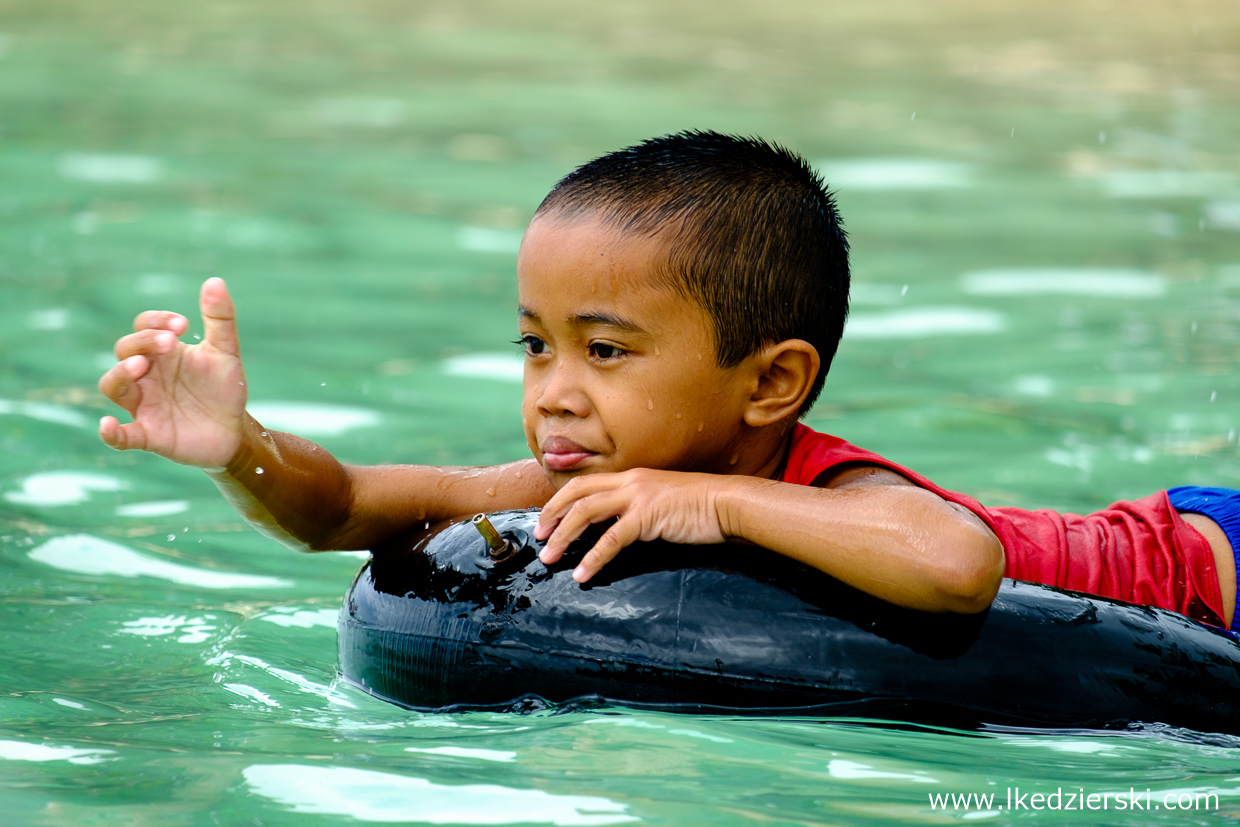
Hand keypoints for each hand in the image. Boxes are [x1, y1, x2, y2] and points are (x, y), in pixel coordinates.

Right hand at [98, 277, 247, 467]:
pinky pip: (120, 436)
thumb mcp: (226, 352)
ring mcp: (144, 404)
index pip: (143, 326)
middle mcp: (146, 375)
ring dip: (121, 374)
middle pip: (125, 350)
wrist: (235, 430)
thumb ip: (220, 319)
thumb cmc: (223, 388)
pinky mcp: (149, 434)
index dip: (156, 322)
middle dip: (142, 343)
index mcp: (162, 352)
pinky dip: (111, 432)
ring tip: (139, 366)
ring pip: (113, 386)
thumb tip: (215, 281)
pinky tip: (108, 424)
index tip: (182, 325)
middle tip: (169, 343)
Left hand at [534, 469, 731, 582]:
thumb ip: (639, 509)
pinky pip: (612, 539)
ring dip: (563, 537)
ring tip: (549, 558)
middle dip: (552, 515)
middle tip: (539, 538)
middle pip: (577, 493)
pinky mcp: (648, 516)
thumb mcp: (663, 501)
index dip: (561, 501)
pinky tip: (583, 574)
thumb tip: (620, 528)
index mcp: (632, 477)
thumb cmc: (701, 507)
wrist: (728, 503)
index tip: (547, 521)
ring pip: (586, 512)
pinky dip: (593, 558)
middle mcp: (630, 481)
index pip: (585, 484)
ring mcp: (638, 496)